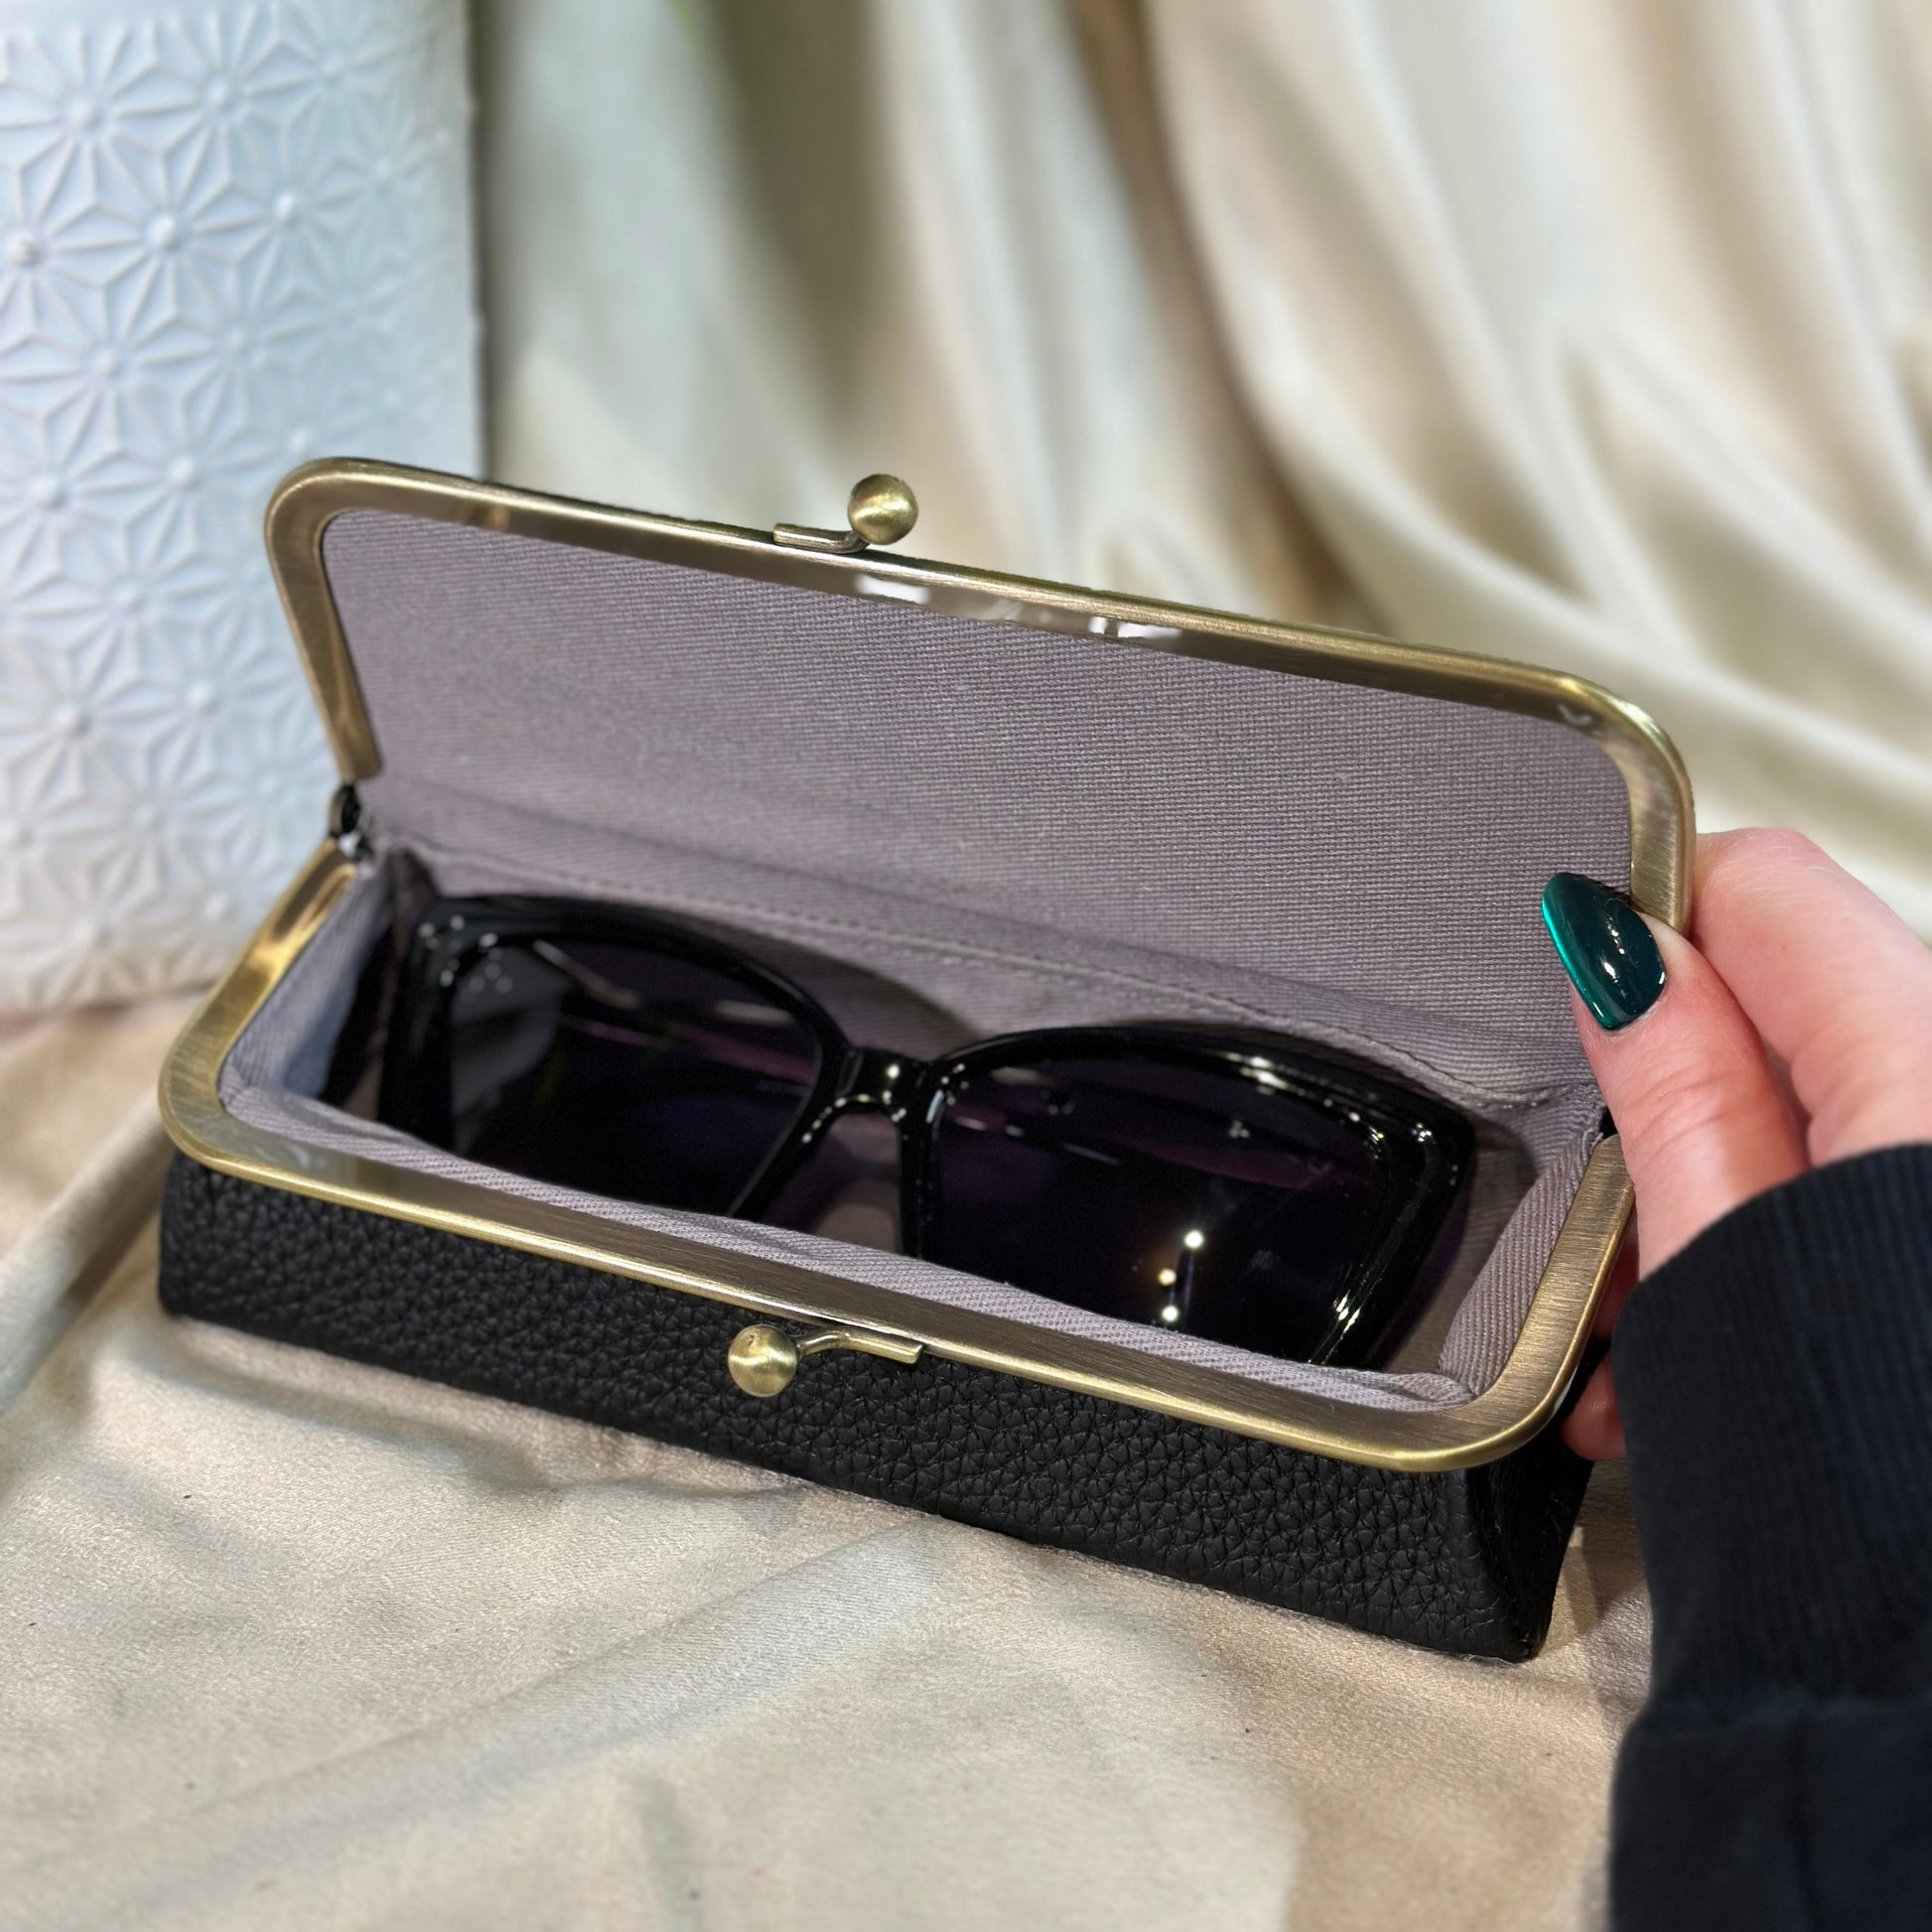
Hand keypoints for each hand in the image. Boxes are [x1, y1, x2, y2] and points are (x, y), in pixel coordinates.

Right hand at [1551, 830, 1931, 1460]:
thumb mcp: (1718, 1264)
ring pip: (1827, 1127)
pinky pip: (1866, 1205)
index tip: (1581, 1015)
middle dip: (1676, 1105)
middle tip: (1604, 1221)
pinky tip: (1708, 1368)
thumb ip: (1673, 1082)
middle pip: (1797, 1018)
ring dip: (1719, 1205)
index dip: (1652, 933)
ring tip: (1641, 1340)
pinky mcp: (1926, 1255)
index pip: (1767, 890)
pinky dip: (1781, 1260)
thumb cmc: (1857, 1484)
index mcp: (1918, 1068)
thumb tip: (1621, 944)